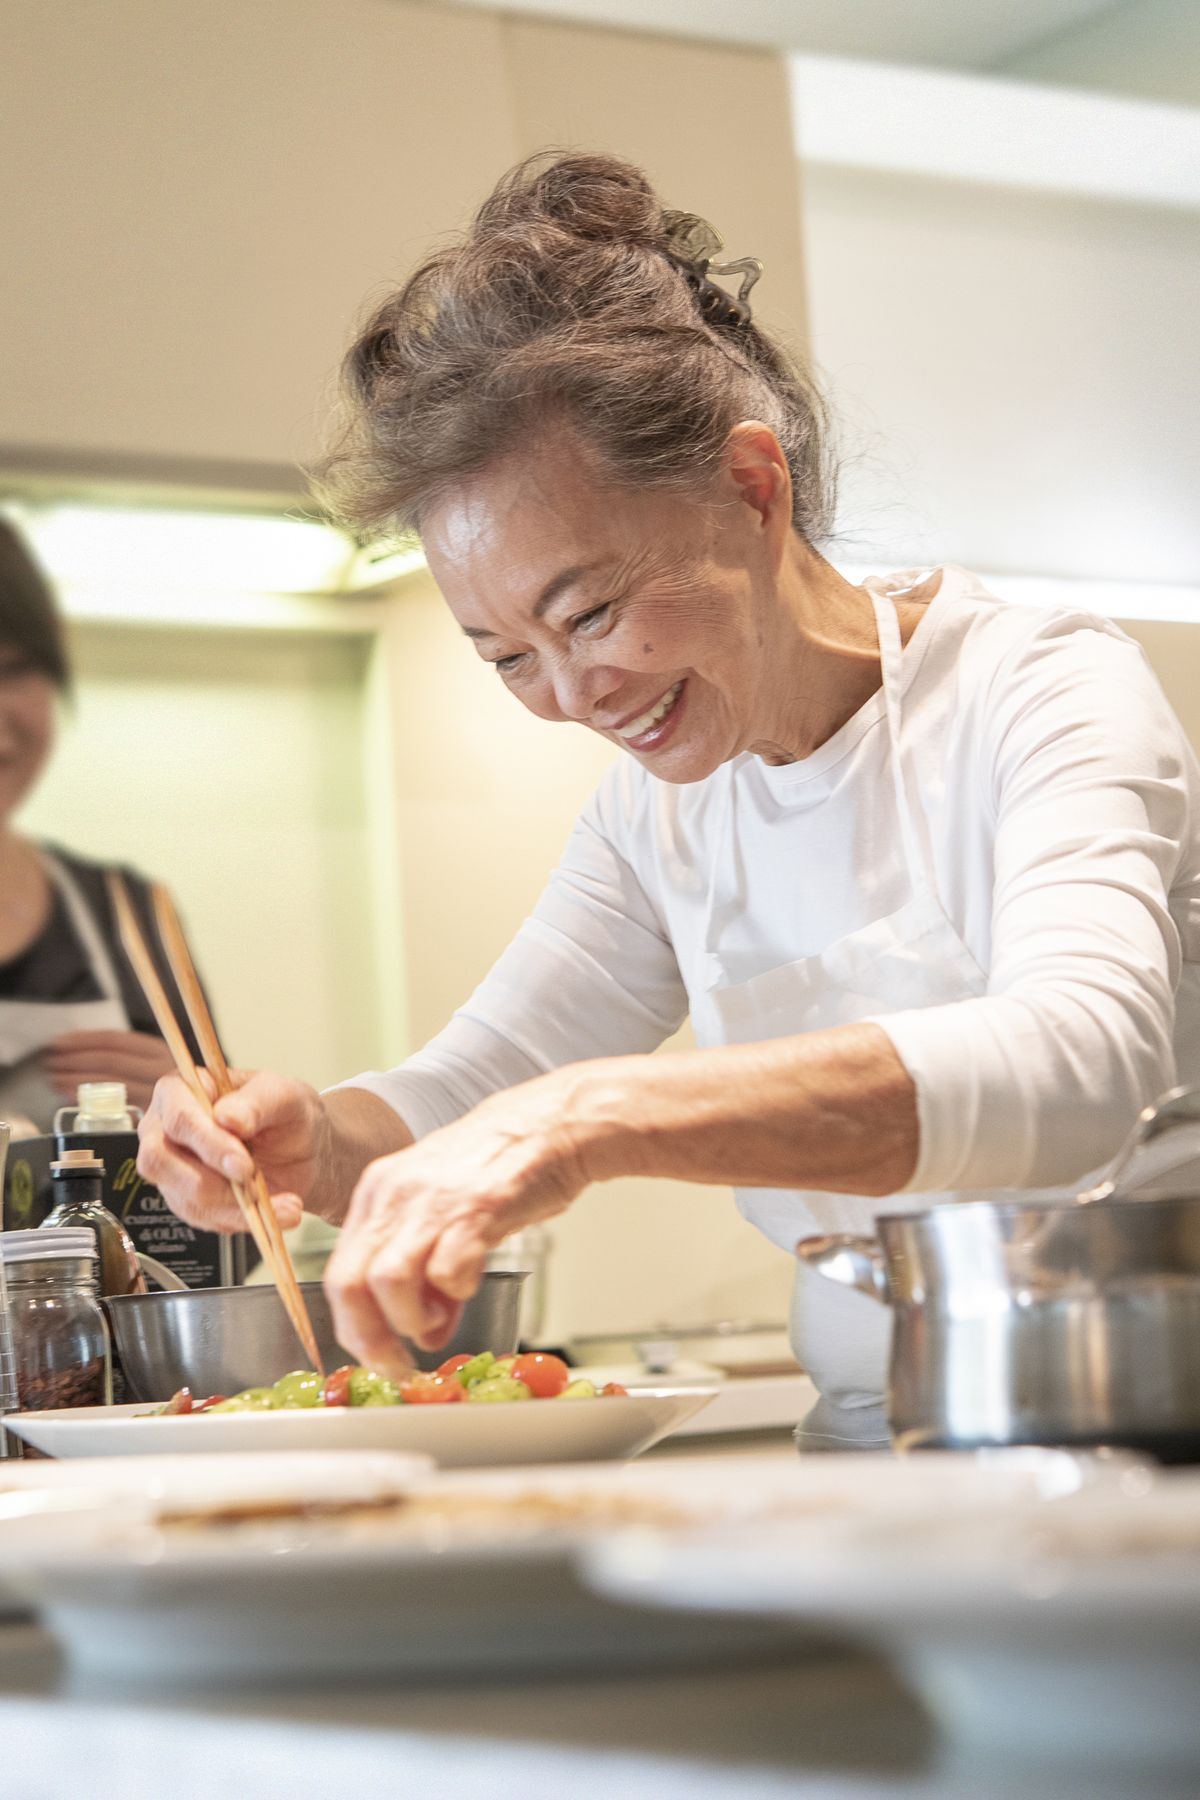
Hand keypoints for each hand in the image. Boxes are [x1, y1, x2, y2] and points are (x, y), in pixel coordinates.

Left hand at [43, 1030, 177, 1112]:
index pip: (115, 1040)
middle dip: (74, 1059)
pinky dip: (87, 1100)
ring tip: (53, 1078)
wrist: (203, 1119)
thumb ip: (128, 1060)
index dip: (83, 1039)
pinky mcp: (152, 1117)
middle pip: (109, 1059)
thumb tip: (80, 1050)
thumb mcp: (156, 1068)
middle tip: (50, 1062)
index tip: (58, 1041)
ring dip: (75, 1079)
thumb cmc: (175, 1094)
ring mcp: (158, 1094)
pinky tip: (70, 1096)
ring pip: (109, 1082)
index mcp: (160, 1051)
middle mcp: (162, 1069)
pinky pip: (112, 1106)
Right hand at [137, 1068, 326, 1235]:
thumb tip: (228, 1118)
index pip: (178, 1118)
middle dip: (212, 1182)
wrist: (304, 1151)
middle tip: (257, 1189)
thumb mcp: (285, 1096)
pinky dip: (243, 1220)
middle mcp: (164, 1129)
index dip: (208, 1144)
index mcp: (180, 1090)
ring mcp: (171, 1168)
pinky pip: (203, 1219)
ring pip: (185, 1197)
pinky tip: (276, 1211)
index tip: (243, 1164)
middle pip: (160, 1161)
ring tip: (285, 1204)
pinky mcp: (186, 1200)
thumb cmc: (287, 1113)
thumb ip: (258, 1102)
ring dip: (237, 1208)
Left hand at [325, 1074, 587, 1376]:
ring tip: (435, 1323)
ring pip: (387, 1280)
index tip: (374, 1354)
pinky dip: (455, 1293)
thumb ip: (426, 1268)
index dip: (352, 1326)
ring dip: (408, 1320)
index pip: (338, 1273)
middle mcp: (395, 1194)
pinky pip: (447, 1268)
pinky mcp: (476, 1207)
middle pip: (348, 1282)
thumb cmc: (499, 1165)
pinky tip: (468, 1287)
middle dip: (369, 1338)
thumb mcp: (444, 1209)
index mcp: (378, 1194)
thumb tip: (425, 1332)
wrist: (550, 1124)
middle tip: (397, 1362)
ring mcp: (432, 1200)